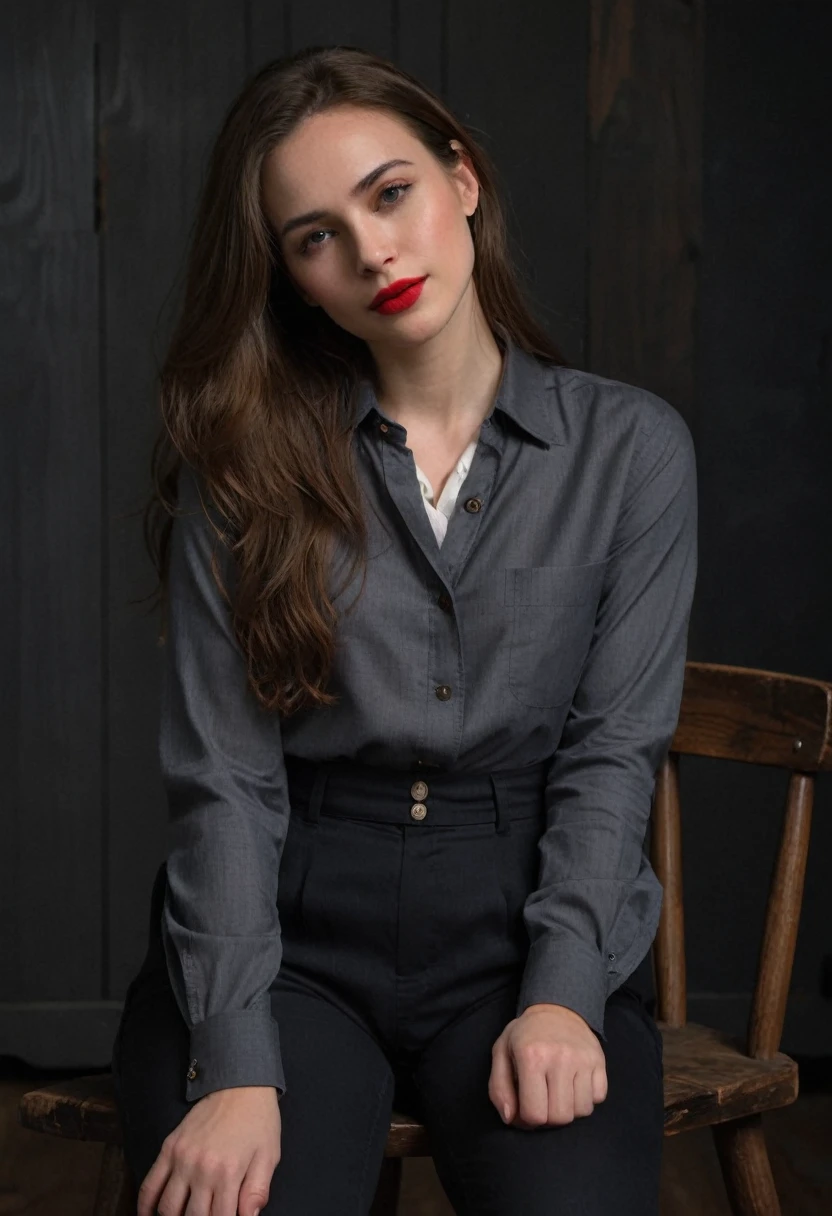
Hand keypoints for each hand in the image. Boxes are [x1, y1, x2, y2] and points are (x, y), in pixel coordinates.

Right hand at [136, 1085, 280, 1215]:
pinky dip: (146, 1206)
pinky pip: (150, 1185)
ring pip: (168, 1208)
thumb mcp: (268, 1156)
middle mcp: (201, 1168)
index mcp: (228, 1173)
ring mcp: (181, 1159)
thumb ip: (257, 1191)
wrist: (239, 1085)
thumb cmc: (258, 1121)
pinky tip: (149, 1215)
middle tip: (207, 1215)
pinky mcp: (168, 1148)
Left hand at [489, 1003, 607, 1128]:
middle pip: (560, 1118)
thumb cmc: (526, 1035)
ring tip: (558, 1091)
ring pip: (582, 1111)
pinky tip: (574, 1084)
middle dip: (549, 1118)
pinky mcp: (599, 1060)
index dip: (527, 1119)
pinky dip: (587, 1098)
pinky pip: (599, 1098)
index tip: (526, 1106)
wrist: (556, 1008)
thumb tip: (510, 1118)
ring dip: (569, 1109)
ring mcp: (583, 1059)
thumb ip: (498, 1088)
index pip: (535, 1114)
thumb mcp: (501, 1053)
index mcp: (532, 1057)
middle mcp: (560, 1058)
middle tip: (543, 1100)